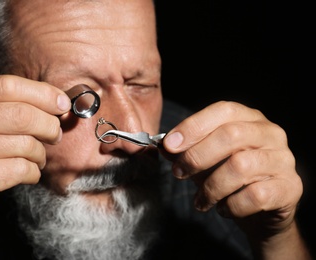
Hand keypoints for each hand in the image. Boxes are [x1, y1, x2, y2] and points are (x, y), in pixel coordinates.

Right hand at [0, 74, 70, 232]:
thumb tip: (54, 96)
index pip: (8, 85)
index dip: (43, 93)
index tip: (63, 103)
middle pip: (22, 114)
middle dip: (49, 125)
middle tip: (55, 134)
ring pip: (25, 144)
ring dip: (41, 153)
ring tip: (38, 157)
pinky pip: (20, 169)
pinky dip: (33, 172)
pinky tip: (28, 173)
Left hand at [162, 101, 302, 239]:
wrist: (260, 212)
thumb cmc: (229, 179)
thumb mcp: (204, 161)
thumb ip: (185, 151)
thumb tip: (163, 146)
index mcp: (249, 119)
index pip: (223, 111)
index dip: (193, 126)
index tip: (169, 146)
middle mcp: (270, 133)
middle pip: (230, 136)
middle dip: (197, 156)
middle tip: (178, 173)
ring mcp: (283, 159)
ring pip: (240, 167)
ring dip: (211, 187)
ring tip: (201, 201)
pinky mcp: (290, 187)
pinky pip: (255, 195)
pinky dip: (232, 205)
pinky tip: (224, 209)